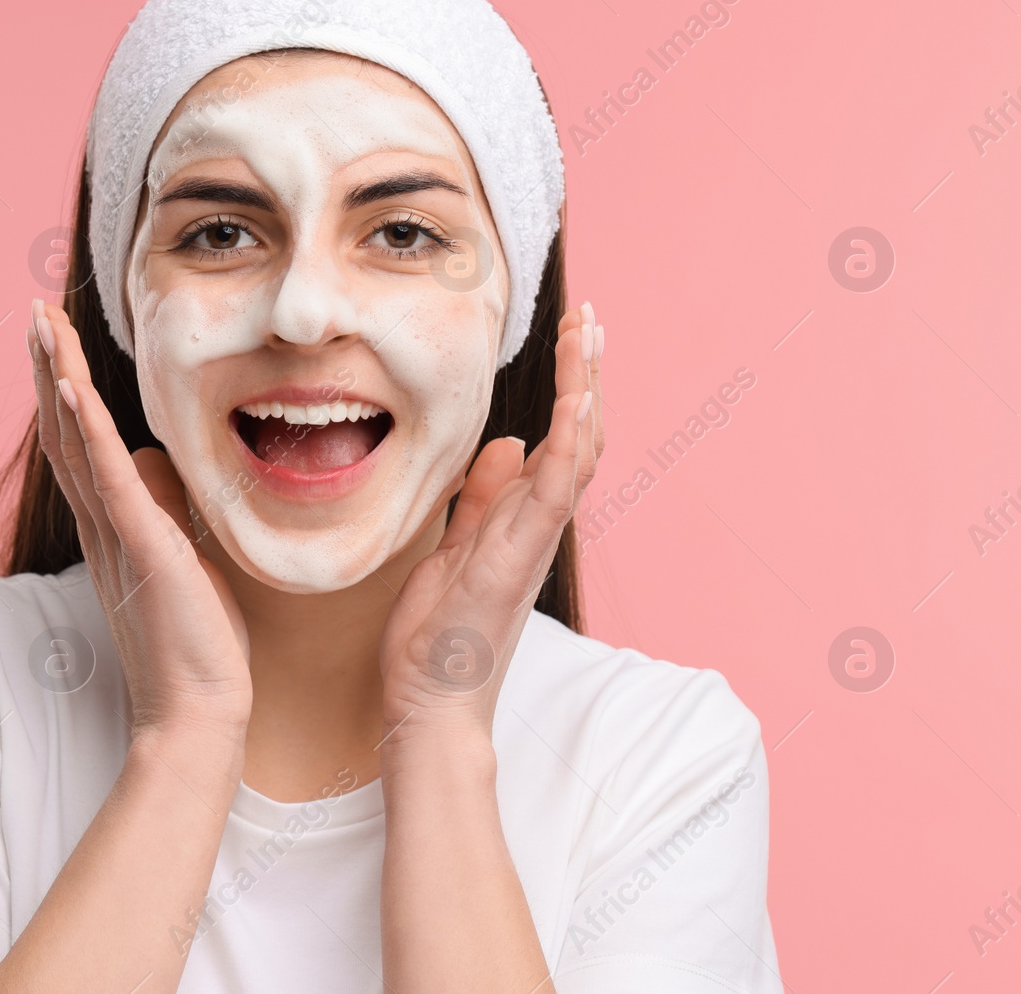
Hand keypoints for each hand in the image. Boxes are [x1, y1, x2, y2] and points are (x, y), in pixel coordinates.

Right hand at [29, 299, 252, 740]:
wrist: (196, 714)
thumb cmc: (195, 648)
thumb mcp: (183, 562)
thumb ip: (164, 511)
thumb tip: (153, 462)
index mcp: (112, 532)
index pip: (80, 449)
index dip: (64, 394)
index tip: (54, 342)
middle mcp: (102, 528)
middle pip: (64, 433)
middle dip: (48, 368)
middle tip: (35, 313)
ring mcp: (116, 534)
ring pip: (76, 442)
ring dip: (57, 377)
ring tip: (41, 324)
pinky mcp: (140, 545)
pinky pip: (106, 475)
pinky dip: (85, 427)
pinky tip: (69, 383)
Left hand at [378, 300, 604, 742]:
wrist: (431, 704)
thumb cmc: (439, 638)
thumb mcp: (454, 547)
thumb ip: (481, 499)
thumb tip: (505, 444)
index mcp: (522, 519)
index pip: (559, 439)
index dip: (570, 386)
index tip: (569, 334)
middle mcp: (539, 525)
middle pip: (581, 434)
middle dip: (586, 372)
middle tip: (589, 315)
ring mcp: (535, 541)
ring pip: (578, 451)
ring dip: (584, 388)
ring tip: (587, 333)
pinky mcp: (520, 558)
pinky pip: (555, 492)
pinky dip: (570, 442)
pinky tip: (577, 398)